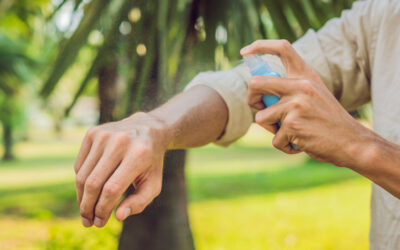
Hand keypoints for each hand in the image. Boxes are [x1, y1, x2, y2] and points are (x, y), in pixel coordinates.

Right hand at [74, 112, 170, 227]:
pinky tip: (89, 191)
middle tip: (88, 222)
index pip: (112, 189)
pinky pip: (80, 165)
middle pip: (93, 183)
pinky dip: (82, 182)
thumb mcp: (153, 183)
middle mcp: (120, 142)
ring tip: (86, 211)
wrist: (147, 128)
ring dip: (81, 198)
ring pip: (82, 175)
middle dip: (88, 207)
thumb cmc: (150, 162)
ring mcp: (104, 135)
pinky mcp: (92, 133)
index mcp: (138, 155)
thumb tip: (118, 216)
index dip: (103, 209)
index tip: (100, 223)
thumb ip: (139, 202)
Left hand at [241, 40, 374, 166]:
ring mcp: (295, 105)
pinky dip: (284, 145)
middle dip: (251, 99)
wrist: (352, 142)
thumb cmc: (328, 121)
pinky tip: (300, 143)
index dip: (260, 46)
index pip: (282, 48)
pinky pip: (274, 139)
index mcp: (306, 76)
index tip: (245, 52)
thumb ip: (291, 89)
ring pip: (261, 117)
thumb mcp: (314, 95)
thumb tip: (258, 90)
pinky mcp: (292, 125)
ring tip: (291, 132)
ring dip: (271, 129)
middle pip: (256, 83)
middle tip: (260, 108)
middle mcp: (300, 86)